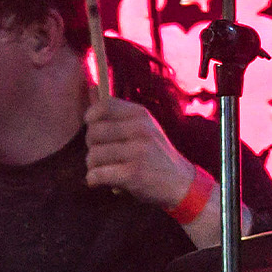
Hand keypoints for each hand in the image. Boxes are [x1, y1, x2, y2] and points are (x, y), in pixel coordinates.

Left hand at [82, 88, 196, 211]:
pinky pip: (97, 174)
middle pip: (93, 133)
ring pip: (93, 155)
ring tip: (104, 170)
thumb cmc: (154, 155)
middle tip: (102, 156)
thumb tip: (91, 87)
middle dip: (91, 146)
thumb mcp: (142, 128)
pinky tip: (100, 181)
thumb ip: (115, 112)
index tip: (92, 127)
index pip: (104, 106)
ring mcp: (138, 151)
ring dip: (93, 166)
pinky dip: (93, 180)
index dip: (91, 116)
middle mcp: (140, 129)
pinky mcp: (134, 174)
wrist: (180, 184)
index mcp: (141, 115)